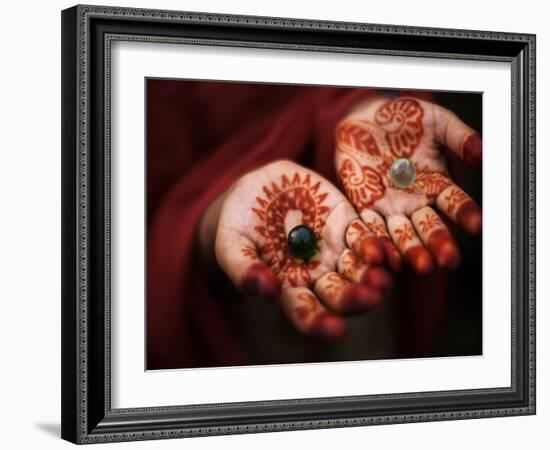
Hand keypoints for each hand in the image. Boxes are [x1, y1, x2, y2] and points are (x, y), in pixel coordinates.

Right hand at [207, 160, 391, 339]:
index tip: (335, 330)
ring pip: (358, 268)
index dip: (320, 322)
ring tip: (380, 279)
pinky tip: (381, 251)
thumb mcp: (231, 245)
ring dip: (371, 275)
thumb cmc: (239, 224)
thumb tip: (268, 293)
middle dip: (354, 298)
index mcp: (289, 286)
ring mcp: (334, 248)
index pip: (306, 311)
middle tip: (368, 299)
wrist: (257, 188)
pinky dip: (374, 244)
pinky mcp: (345, 221)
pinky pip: (364, 235)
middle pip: (340, 293)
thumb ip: (244, 270)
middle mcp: (317, 272)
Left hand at [335, 96, 481, 272]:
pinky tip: (385, 256)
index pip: (456, 203)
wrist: (364, 118)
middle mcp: (416, 201)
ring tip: (421, 264)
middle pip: (430, 227)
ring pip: (402, 234)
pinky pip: (371, 226)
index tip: (477, 225)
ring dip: (411, 250)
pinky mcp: (364, 206)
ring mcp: (390, 207)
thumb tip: (482, 152)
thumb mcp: (435, 122)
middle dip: (439, 244)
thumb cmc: (403, 119)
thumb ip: (458, 137)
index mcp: (437, 184)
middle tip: (447, 260)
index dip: (466, 213)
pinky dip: (377, 241)